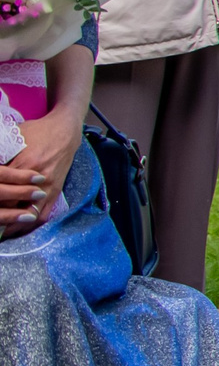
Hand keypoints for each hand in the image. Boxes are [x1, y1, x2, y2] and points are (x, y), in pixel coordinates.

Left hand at [0, 107, 77, 234]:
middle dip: (1, 217)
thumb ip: (2, 154)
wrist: (65, 131)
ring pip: (28, 214)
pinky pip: (44, 213)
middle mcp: (34, 180)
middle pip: (12, 206)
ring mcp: (46, 187)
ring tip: (3, 234)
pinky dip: (33, 223)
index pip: (3, 192)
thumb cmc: (37, 132)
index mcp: (22, 165)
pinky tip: (22, 229)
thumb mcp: (14, 138)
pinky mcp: (55, 190)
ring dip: (14, 226)